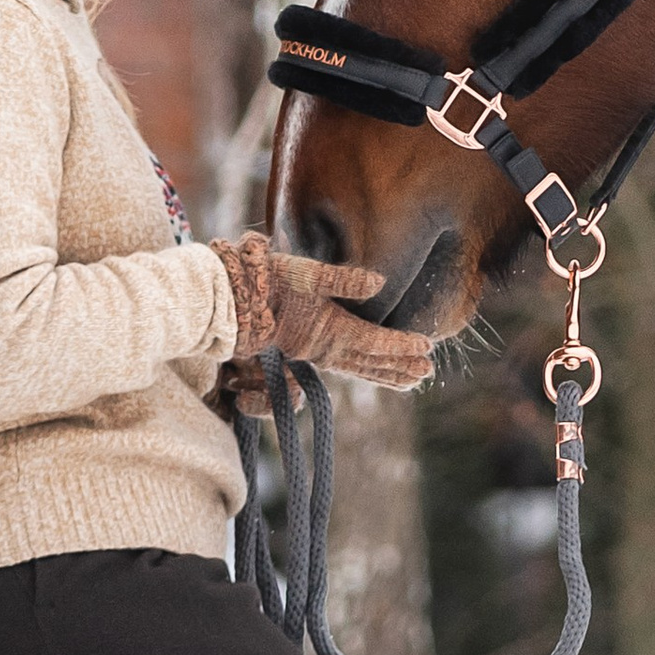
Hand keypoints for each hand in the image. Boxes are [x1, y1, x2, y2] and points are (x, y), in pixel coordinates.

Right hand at [209, 237, 433, 389]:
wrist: (227, 299)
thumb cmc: (266, 280)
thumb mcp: (305, 272)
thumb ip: (343, 280)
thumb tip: (381, 281)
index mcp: (327, 329)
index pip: (373, 340)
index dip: (401, 345)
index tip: (428, 347)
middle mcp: (323, 347)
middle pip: (369, 361)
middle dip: (399, 367)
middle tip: (428, 373)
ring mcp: (313, 351)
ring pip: (357, 367)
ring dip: (384, 373)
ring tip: (411, 382)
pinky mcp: (306, 349)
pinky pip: (342, 364)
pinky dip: (363, 368)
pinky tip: (373, 369)